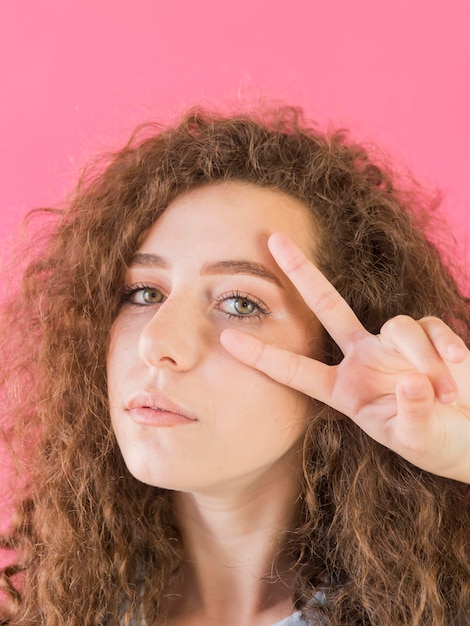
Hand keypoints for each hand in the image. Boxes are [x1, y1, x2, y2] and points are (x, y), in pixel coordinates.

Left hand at [220, 233, 469, 482]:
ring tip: (444, 395)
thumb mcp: (416, 438)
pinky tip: (456, 371)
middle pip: (328, 306)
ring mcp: (395, 345)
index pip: (296, 370)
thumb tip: (410, 382)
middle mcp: (363, 359)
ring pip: (399, 326)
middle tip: (273, 239)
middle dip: (302, 272)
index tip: (226, 340)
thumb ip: (412, 416)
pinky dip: (446, 349)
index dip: (263, 355)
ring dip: (423, 359)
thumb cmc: (437, 443)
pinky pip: (431, 327)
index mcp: (344, 390)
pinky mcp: (429, 335)